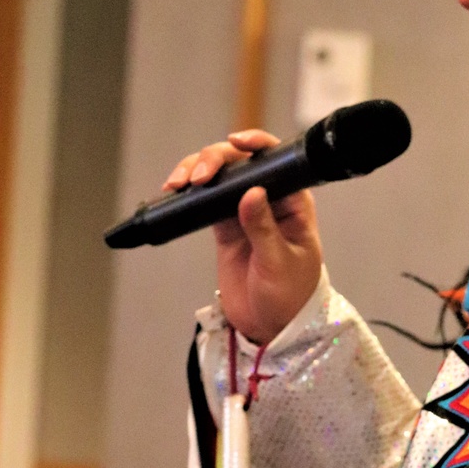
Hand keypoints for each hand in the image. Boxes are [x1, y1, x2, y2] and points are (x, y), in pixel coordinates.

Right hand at [164, 129, 322, 344]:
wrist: (272, 325)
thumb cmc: (290, 295)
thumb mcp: (279, 263)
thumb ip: (264, 229)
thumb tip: (251, 193)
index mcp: (294, 201)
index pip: (276, 161)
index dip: (256, 144)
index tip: (235, 142)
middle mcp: (269, 199)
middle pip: (240, 163)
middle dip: (215, 159)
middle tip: (196, 177)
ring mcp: (244, 211)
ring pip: (218, 177)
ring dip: (196, 172)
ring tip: (178, 183)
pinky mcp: (224, 225)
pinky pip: (204, 200)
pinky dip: (188, 194)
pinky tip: (174, 192)